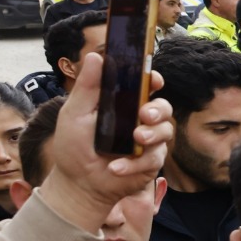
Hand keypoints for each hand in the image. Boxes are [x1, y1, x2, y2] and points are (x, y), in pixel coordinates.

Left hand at [42, 54, 174, 233]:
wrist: (77, 184)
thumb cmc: (74, 147)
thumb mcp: (74, 113)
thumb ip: (87, 87)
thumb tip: (96, 56)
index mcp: (123, 104)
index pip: (146, 87)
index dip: (154, 80)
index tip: (154, 80)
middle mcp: (139, 120)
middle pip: (163, 107)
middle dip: (158, 110)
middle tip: (144, 116)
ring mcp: (147, 142)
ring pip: (166, 131)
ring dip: (152, 135)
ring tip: (136, 141)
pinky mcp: (150, 163)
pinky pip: (154, 158)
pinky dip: (135, 163)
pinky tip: (116, 167)